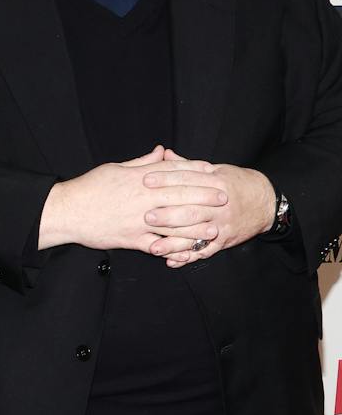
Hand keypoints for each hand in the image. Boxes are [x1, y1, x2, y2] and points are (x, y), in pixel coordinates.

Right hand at [39, 145, 228, 252]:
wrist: (67, 211)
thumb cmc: (88, 188)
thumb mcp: (114, 168)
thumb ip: (141, 162)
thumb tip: (161, 152)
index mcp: (138, 179)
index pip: (172, 171)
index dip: (194, 170)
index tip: (211, 170)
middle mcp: (141, 198)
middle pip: (179, 195)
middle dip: (204, 196)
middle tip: (224, 197)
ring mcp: (138, 220)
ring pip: (173, 223)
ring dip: (196, 226)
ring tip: (214, 228)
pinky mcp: (131, 239)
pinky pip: (157, 244)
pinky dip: (173, 248)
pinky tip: (188, 249)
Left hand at [143, 149, 275, 266]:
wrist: (267, 203)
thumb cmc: (237, 183)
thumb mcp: (216, 170)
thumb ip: (188, 165)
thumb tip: (164, 154)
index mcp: (217, 183)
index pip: (188, 180)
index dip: (166, 180)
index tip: (145, 180)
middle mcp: (219, 206)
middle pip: (191, 210)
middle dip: (168, 215)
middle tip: (147, 216)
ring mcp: (222, 225)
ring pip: (196, 234)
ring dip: (174, 242)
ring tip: (153, 247)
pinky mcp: (225, 241)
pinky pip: (205, 251)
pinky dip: (188, 257)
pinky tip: (172, 260)